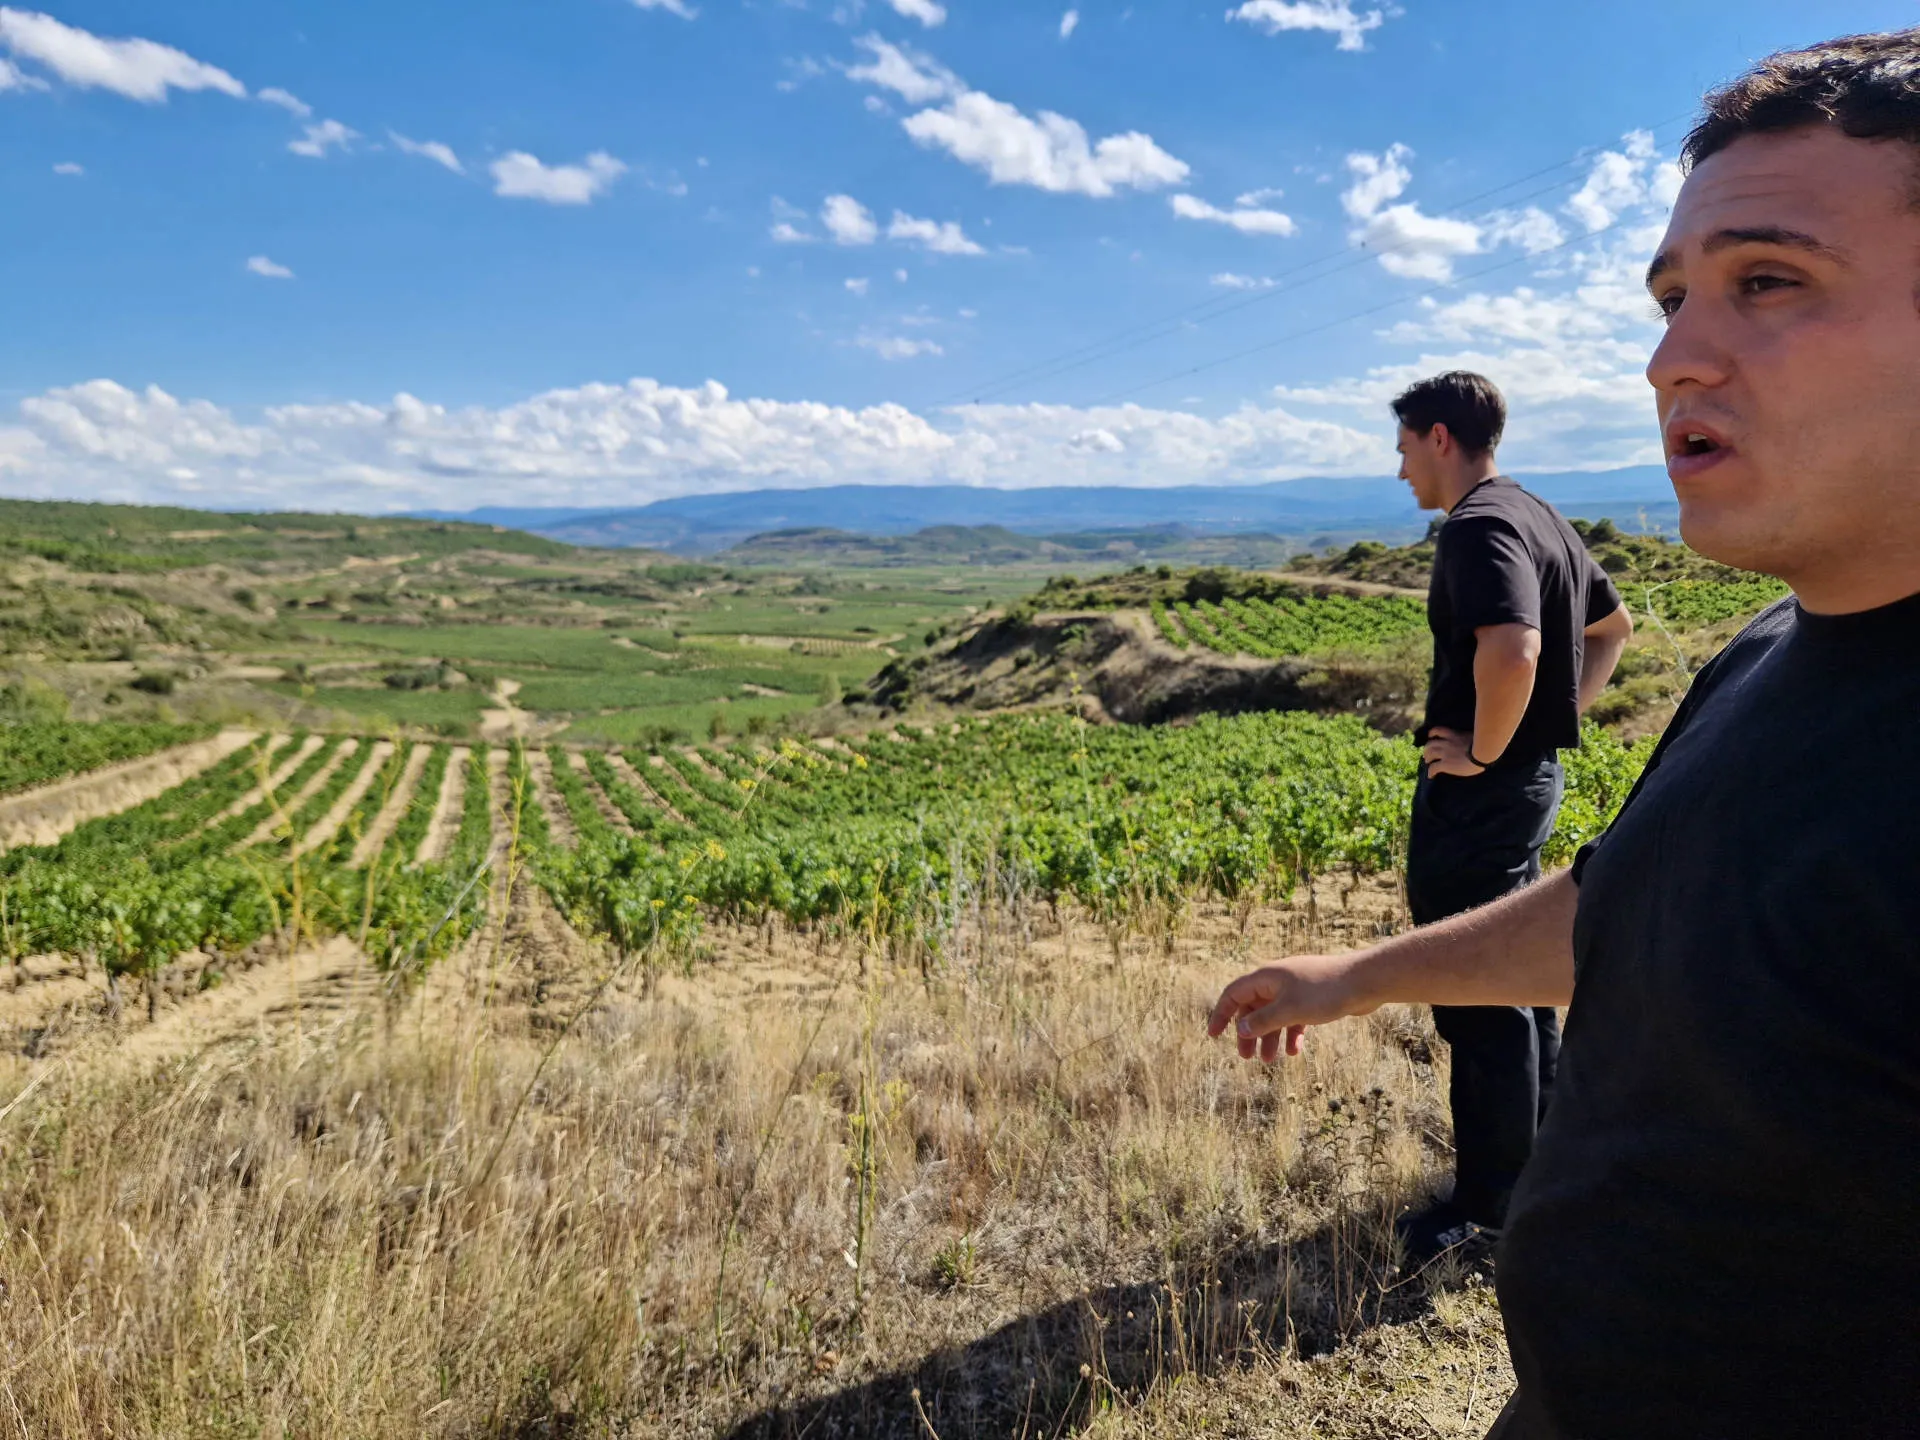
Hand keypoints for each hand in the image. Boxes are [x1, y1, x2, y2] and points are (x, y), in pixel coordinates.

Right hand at [1206, 953, 1375, 1063]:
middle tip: (1247, 1057)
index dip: (1221, 1014)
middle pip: (1252, 1008)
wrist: (1364, 982)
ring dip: (1270, 1037)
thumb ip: (1262, 1021)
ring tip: (1270, 1061)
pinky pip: (1293, 1017)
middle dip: (1248, 1033)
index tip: (1213, 1036)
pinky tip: (1296, 1051)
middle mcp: (1277, 981)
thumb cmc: (1324, 992)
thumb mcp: (1288, 1010)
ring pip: (1273, 1015)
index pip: (1233, 994)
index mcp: (1266, 977)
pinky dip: (1291, 1034)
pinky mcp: (1311, 999)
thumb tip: (1241, 1029)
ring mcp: (1295, 989)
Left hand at [1422, 725, 1485, 778]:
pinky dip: (1430, 772)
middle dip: (1427, 748)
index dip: (1432, 733)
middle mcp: (1446, 743)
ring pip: (1429, 754)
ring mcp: (1445, 753)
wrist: (1482, 753)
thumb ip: (1468, 737)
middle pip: (1430, 744)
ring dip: (1427, 758)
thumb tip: (1473, 738)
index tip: (1431, 736)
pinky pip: (1433, 768)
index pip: (1438, 730)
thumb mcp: (1474, 736)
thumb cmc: (1483, 745)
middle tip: (1427, 753)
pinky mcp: (1445, 764)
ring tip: (1428, 762)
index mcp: (1453, 735)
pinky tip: (1430, 776)